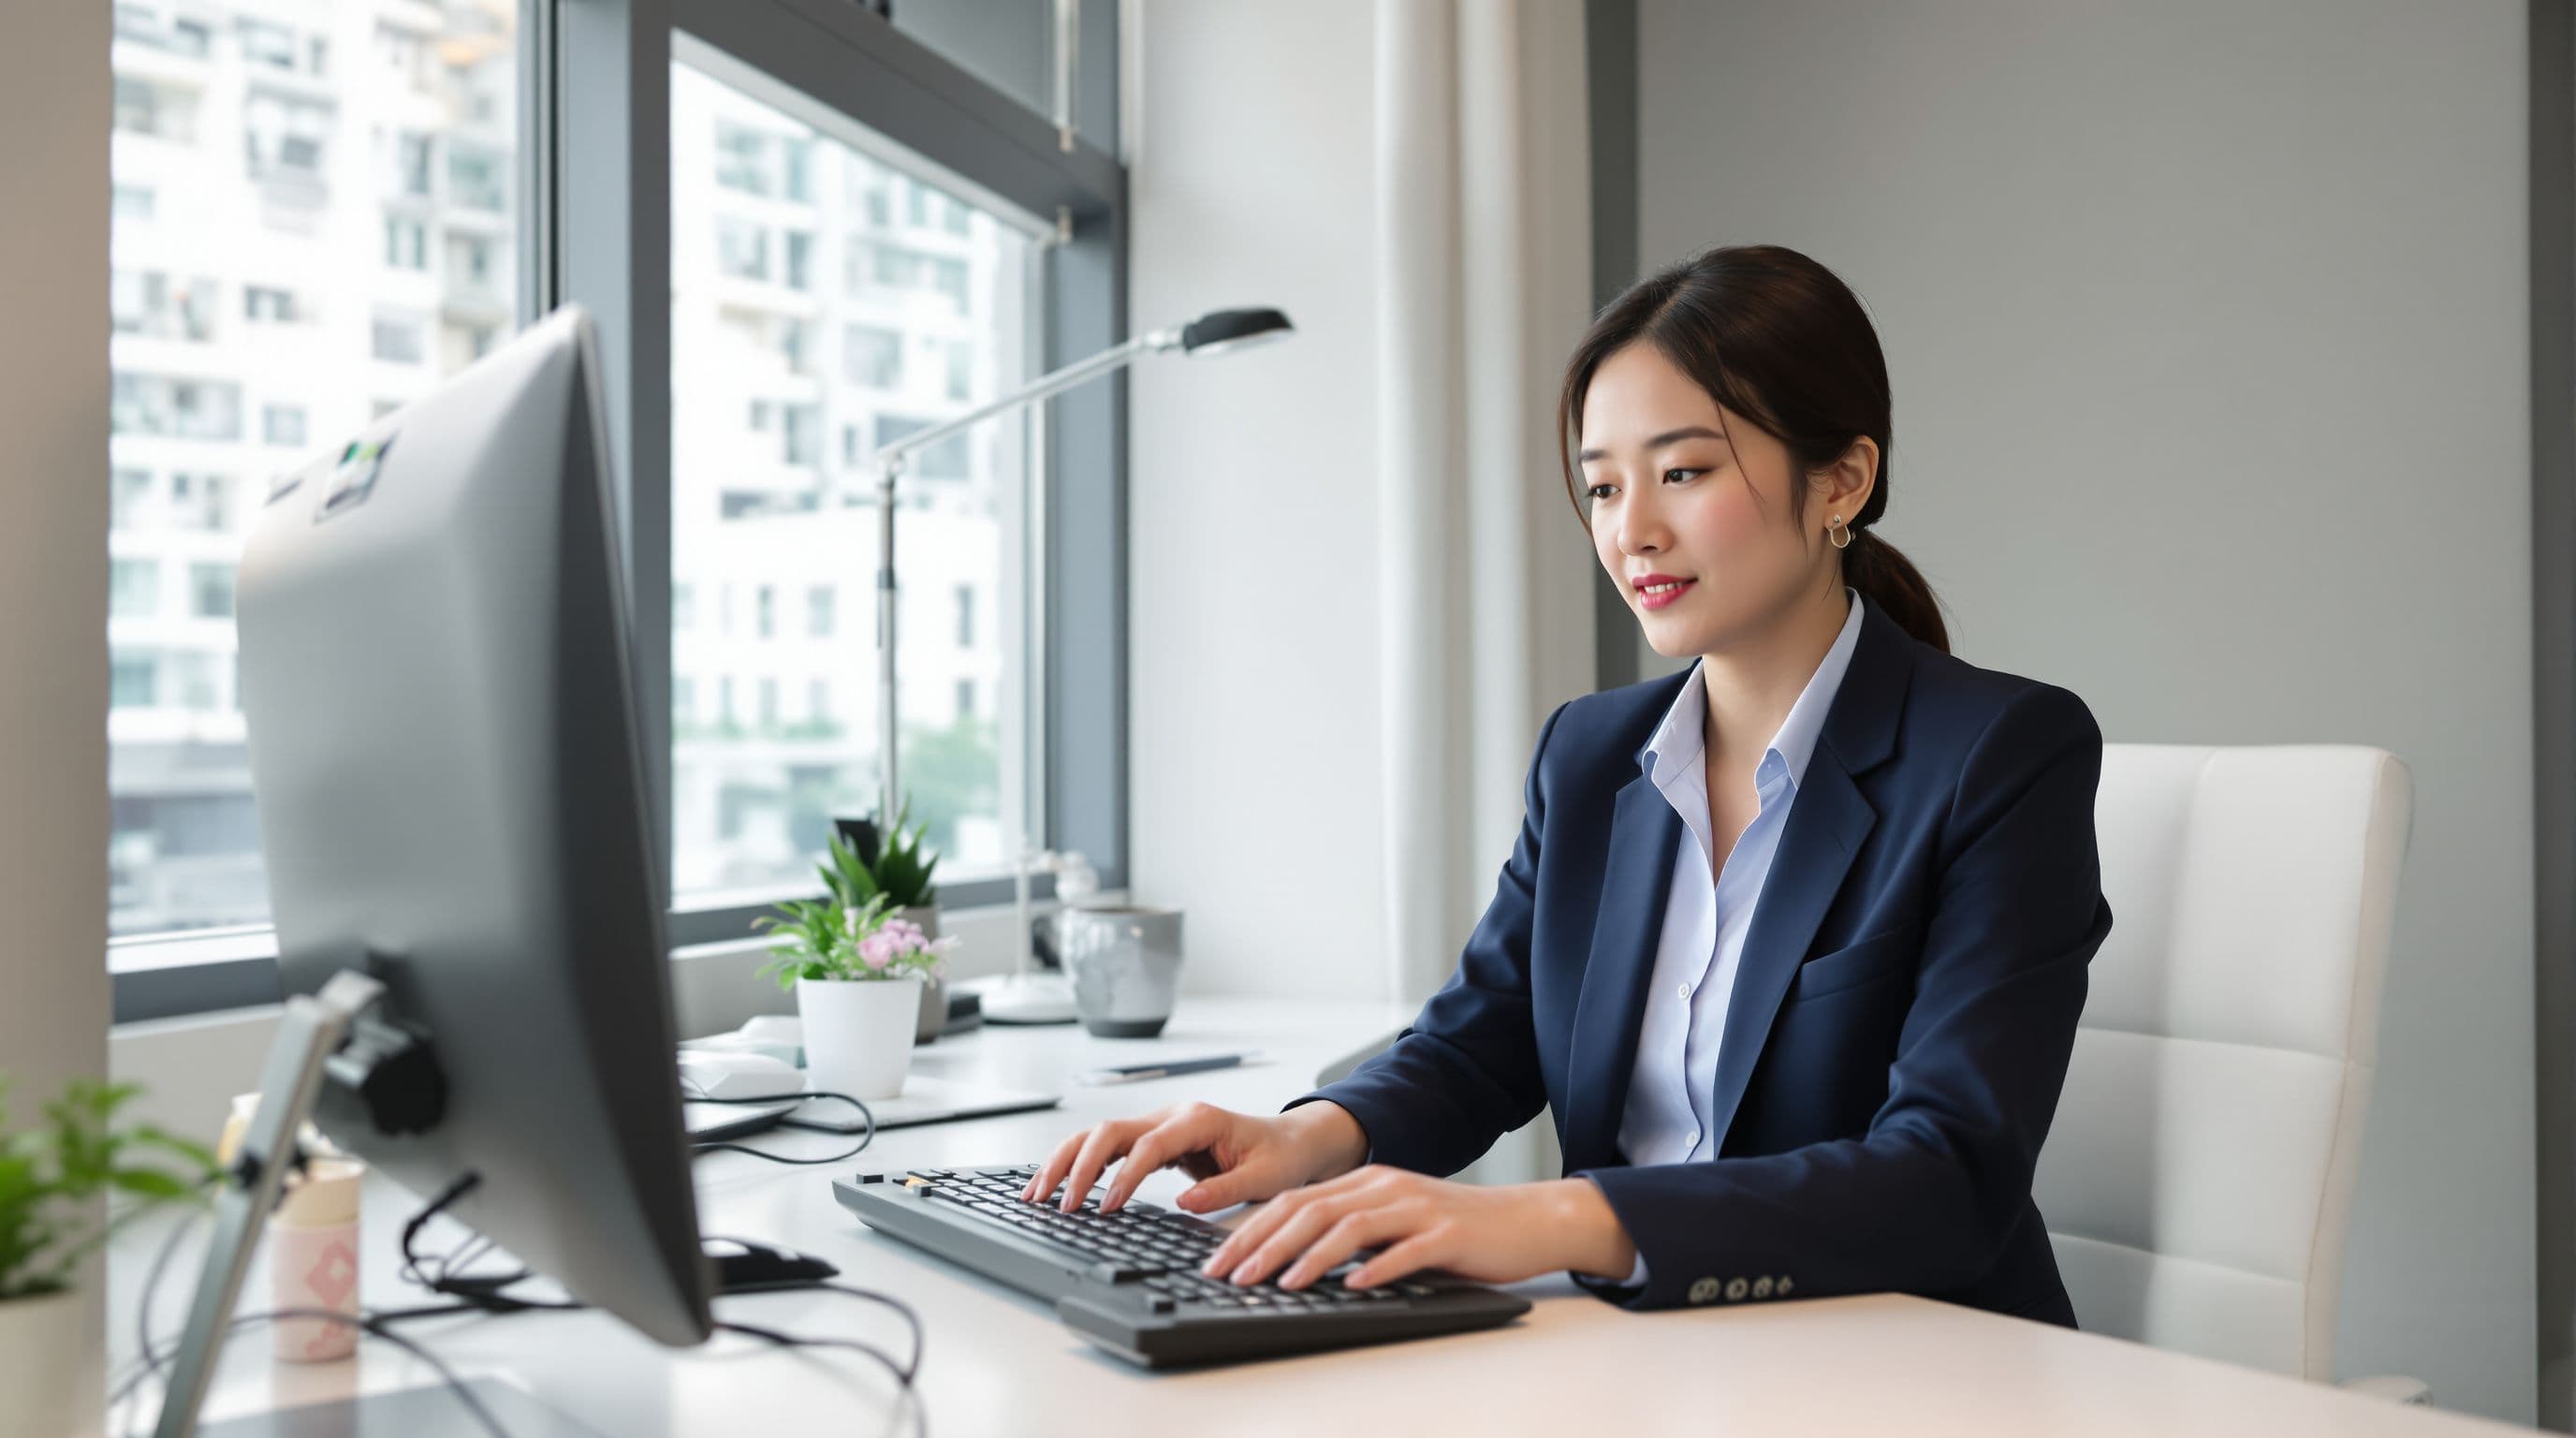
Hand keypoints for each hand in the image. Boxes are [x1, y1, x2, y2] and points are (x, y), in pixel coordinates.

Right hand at [1021, 1101, 1365, 1214]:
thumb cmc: (1279, 1155)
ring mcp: (1158, 1125)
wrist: (1291, 1140)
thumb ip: (1225, 1190)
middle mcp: (1171, 1116)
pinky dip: (1078, 1163)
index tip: (1105, 1208)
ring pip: (1098, 1135)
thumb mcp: (1264, 1177)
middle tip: (1061, 1203)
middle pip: (1109, 1131)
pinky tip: (1056, 1184)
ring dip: (1066, 1161)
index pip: (1148, 1145)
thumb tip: (1184, 1205)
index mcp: (1198, 1120)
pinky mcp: (1152, 1140)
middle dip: (1078, 1165)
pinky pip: (1107, 1148)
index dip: (1123, 1176)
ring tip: (1037, 1192)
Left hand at [1200, 1168, 1637, 1292]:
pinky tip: (1352, 1286)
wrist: (1527, 1220)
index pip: (1293, 1202)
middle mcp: (1384, 1187)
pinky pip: (1405, 1250)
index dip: (1250, 1230)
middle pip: (1310, 1210)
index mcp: (1366, 1182)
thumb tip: (1291, 1260)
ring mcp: (1416, 1207)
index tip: (1217, 1261)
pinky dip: (1375, 1267)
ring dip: (1308, 1256)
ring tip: (1279, 1283)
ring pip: (1349, 1226)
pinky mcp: (1447, 1233)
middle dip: (1264, 1244)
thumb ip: (1350, 1232)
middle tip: (1231, 1276)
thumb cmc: (1458, 1229)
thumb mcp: (1394, 1222)